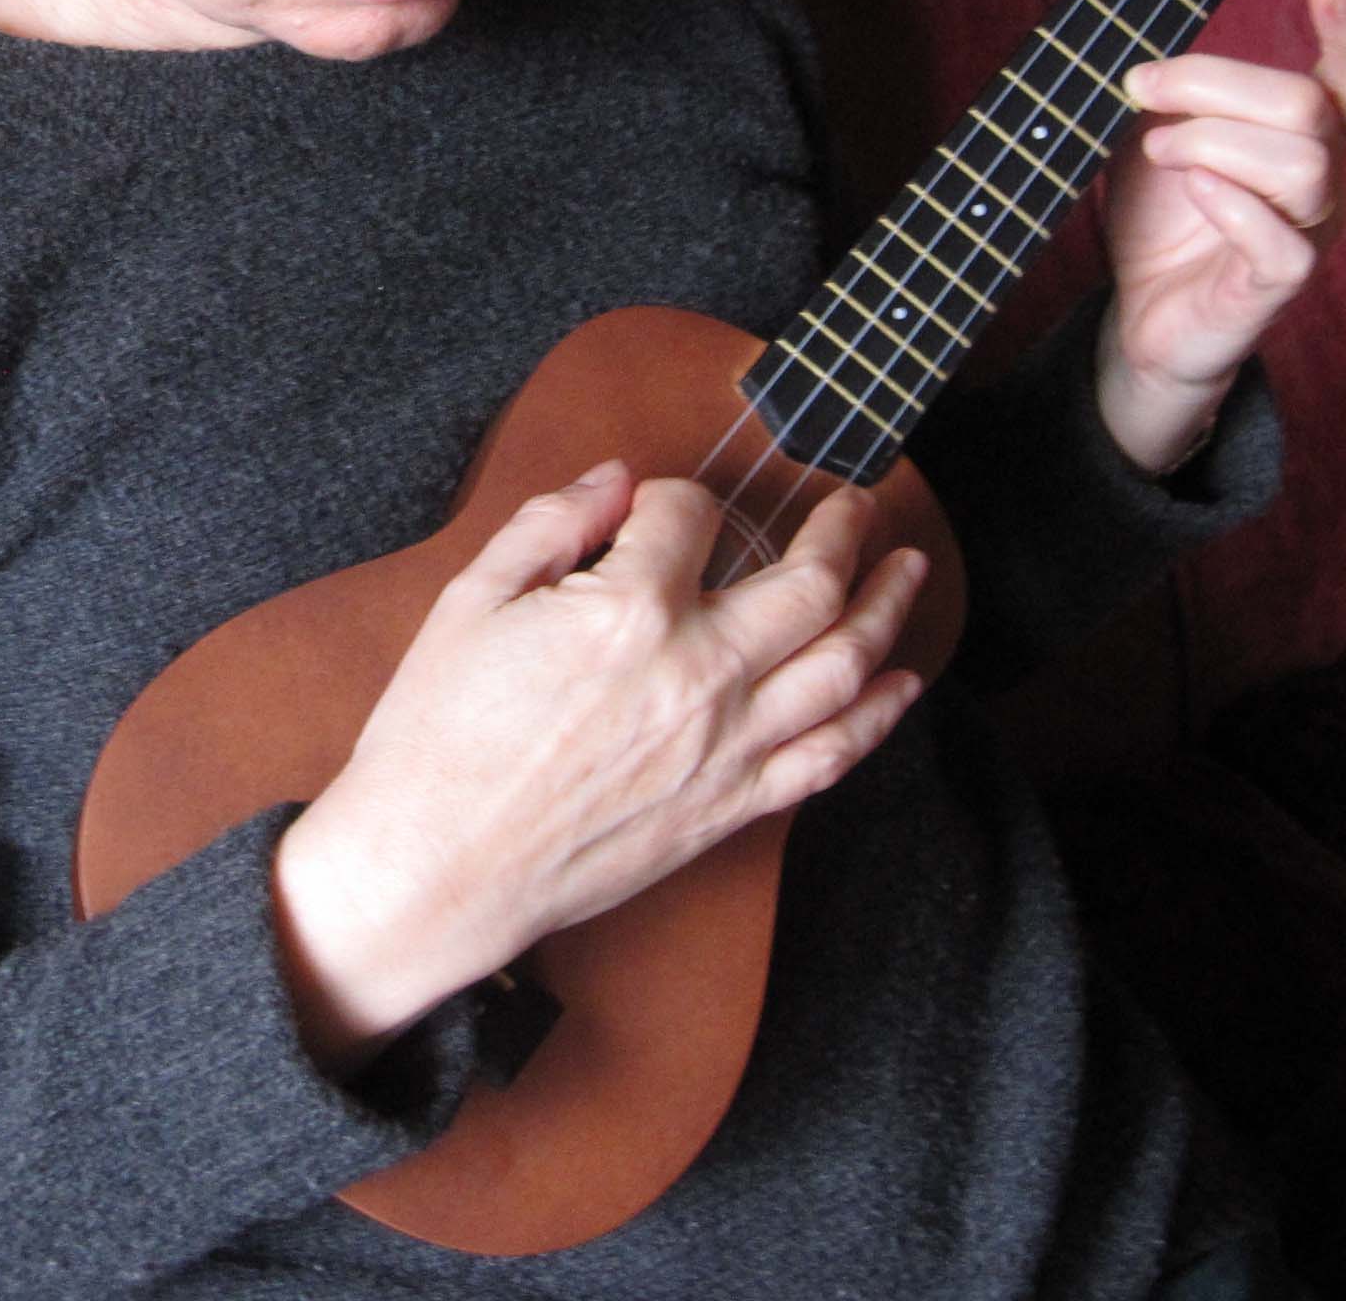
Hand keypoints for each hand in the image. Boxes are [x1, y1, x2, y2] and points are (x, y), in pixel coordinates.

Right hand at [270, 462, 925, 1075]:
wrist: (437, 866)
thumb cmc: (439, 735)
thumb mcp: (471, 600)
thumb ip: (552, 523)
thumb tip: (615, 479)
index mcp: (631, 610)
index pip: (689, 514)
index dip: (673, 495)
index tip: (658, 505)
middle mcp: (699, 673)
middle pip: (808, 582)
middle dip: (840, 529)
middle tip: (856, 503)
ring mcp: (726, 744)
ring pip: (843, 663)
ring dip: (887, 606)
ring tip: (907, 567)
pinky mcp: (731, 805)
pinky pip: (831, 754)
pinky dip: (877, 714)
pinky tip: (899, 682)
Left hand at [1090, 0, 1345, 469]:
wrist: (1140, 315)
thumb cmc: (1159, 215)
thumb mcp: (1139, 122)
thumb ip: (1135, 50)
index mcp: (1305, 130)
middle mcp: (1325, 176)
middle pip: (1308, 104)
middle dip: (1216, 83)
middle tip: (1141, 88)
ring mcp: (1310, 232)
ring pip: (1304, 165)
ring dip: (1214, 142)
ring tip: (1159, 151)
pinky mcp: (1279, 285)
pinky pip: (1285, 243)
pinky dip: (1232, 206)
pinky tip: (1192, 192)